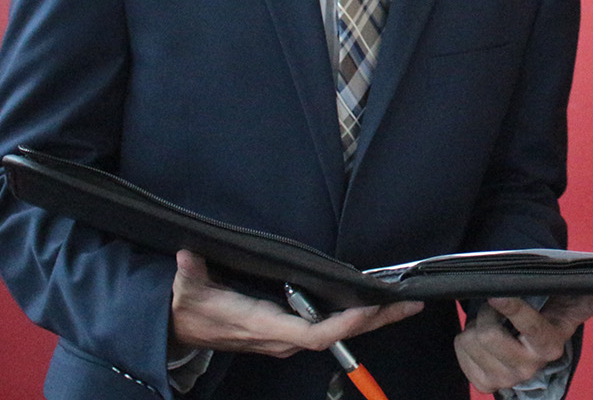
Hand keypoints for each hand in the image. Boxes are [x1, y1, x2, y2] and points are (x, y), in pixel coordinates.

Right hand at [169, 250, 422, 356]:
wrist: (182, 329)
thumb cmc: (190, 307)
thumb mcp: (187, 291)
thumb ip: (190, 274)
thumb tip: (189, 256)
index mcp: (263, 325)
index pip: (310, 334)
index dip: (341, 326)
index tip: (367, 310)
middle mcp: (282, 337)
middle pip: (336, 336)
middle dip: (374, 321)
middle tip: (409, 303)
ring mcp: (288, 336)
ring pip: (337, 334)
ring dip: (370, 320)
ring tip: (403, 302)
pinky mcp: (290, 331)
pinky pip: (329, 328)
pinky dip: (355, 317)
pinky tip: (376, 304)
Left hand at [453, 294, 592, 392]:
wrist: (530, 335)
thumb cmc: (552, 310)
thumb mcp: (576, 299)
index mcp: (550, 345)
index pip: (528, 326)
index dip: (511, 308)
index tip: (499, 293)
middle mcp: (529, 368)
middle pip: (489, 336)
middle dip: (487, 314)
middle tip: (496, 306)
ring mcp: (505, 379)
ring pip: (472, 342)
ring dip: (475, 325)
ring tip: (492, 321)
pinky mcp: (485, 384)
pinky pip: (462, 357)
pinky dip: (465, 342)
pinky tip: (481, 338)